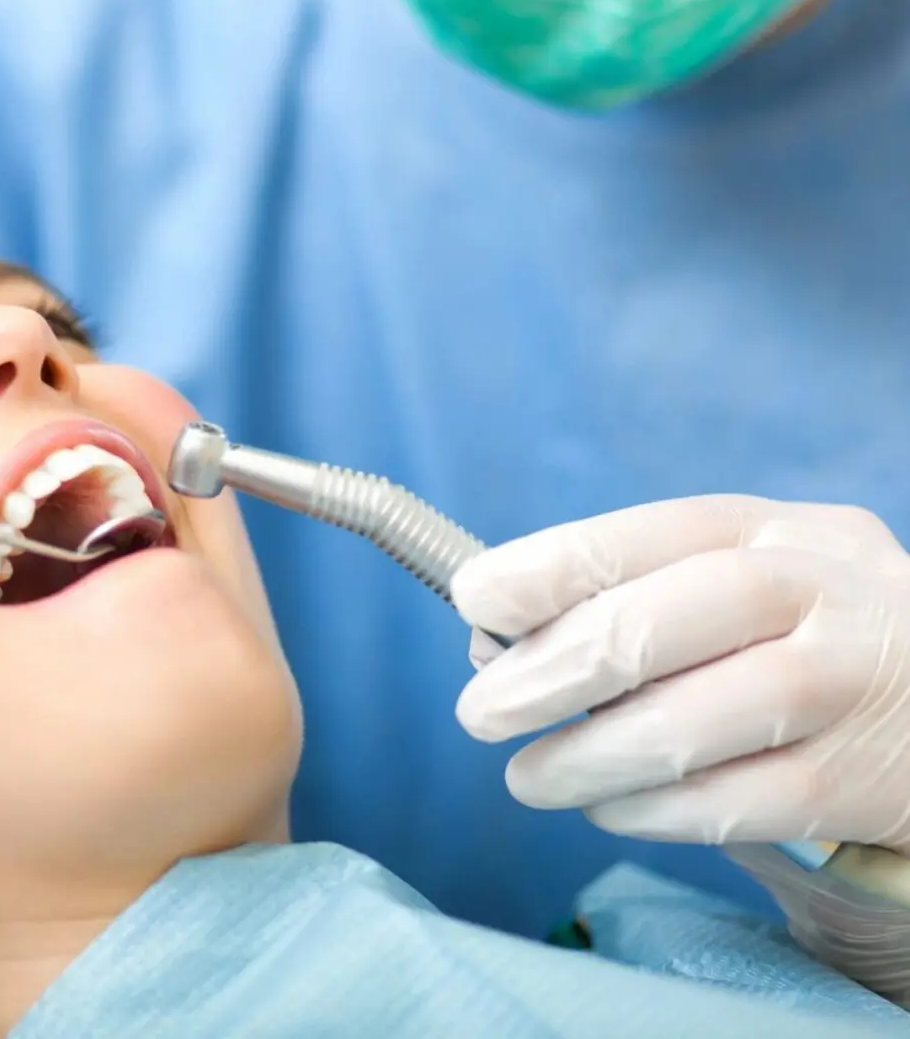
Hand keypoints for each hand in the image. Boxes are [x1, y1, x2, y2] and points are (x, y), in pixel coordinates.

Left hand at [450, 495, 909, 853]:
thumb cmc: (805, 644)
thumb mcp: (740, 591)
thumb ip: (632, 604)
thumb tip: (490, 646)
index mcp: (773, 531)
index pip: (650, 533)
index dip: (550, 565)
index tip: (473, 598)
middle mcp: (823, 591)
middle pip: (669, 620)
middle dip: (553, 669)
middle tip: (479, 712)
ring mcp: (856, 684)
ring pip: (702, 720)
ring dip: (592, 756)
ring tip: (529, 779)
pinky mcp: (870, 780)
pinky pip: (743, 802)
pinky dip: (656, 812)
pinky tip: (608, 810)